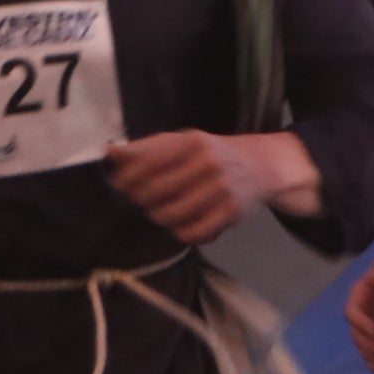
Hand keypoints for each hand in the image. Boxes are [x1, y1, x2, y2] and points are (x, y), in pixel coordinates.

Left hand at [106, 130, 316, 245]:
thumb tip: (111, 152)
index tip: (119, 185)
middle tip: (139, 202)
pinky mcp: (231, 212)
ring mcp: (221, 189)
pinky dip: (182, 232)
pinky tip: (182, 225)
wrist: (262, 165)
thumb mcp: (184, 141)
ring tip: (159, 212)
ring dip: (159, 217)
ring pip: (172, 215)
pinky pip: (194, 232)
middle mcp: (207, 164)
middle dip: (141, 200)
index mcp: (192, 142)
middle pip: (156, 192)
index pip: (148, 163)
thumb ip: (148, 148)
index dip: (127, 178)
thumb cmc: (213, 153)